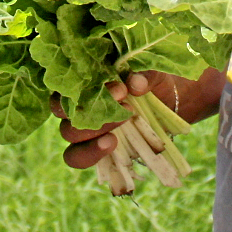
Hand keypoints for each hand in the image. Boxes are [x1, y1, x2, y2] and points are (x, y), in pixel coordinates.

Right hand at [56, 72, 188, 170]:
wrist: (168, 106)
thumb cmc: (153, 83)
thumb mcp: (154, 75)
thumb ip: (146, 75)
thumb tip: (136, 83)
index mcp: (84, 78)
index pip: (69, 82)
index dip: (88, 87)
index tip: (121, 90)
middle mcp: (77, 102)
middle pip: (63, 109)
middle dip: (92, 110)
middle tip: (125, 108)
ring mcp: (81, 127)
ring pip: (68, 133)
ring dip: (92, 133)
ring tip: (115, 135)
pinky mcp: (90, 148)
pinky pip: (75, 156)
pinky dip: (90, 153)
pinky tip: (110, 146)